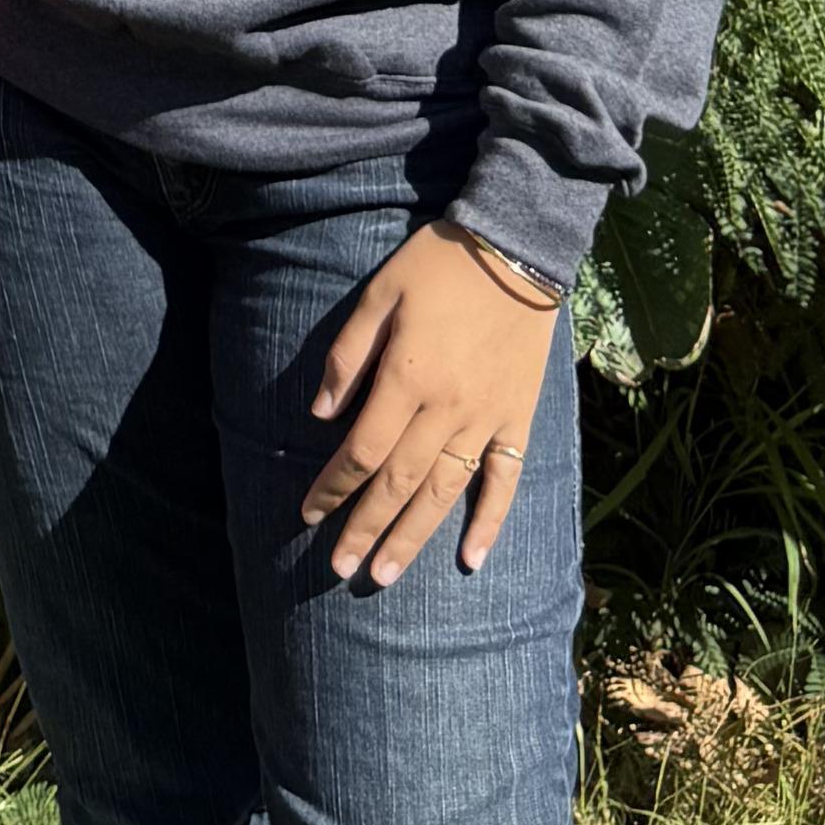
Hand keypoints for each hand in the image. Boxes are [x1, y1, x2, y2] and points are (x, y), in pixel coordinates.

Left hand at [302, 225, 557, 587]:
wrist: (515, 248)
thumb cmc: (437, 265)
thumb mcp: (379, 294)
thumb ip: (347, 356)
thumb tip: (321, 414)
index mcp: (406, 379)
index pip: (361, 452)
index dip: (332, 486)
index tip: (308, 514)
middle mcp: (446, 410)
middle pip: (398, 484)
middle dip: (364, 529)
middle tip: (338, 570)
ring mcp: (486, 419)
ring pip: (444, 493)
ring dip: (412, 538)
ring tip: (385, 576)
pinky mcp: (517, 418)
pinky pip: (505, 480)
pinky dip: (490, 521)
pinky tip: (471, 558)